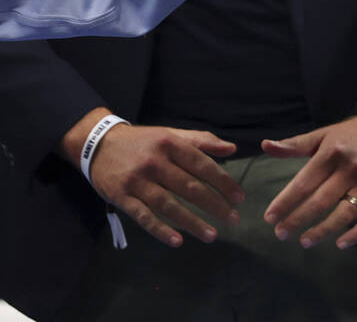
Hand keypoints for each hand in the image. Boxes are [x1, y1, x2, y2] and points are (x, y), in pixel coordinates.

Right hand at [85, 123, 243, 247]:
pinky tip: (178, 240)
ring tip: (212, 235)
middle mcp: (155, 162)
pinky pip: (143, 216)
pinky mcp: (121, 197)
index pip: (203, 165)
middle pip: (189, 187)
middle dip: (214, 205)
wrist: (98, 144)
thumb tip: (232, 148)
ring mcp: (137, 181)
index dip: (223, 182)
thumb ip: (202, 141)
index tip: (239, 198)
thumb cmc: (143, 142)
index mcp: (171, 144)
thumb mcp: (171, 134)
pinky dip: (160, 230)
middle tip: (233, 219)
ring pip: (169, 205)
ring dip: (192, 222)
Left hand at [261, 116, 356, 249]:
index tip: (270, 218)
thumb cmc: (350, 135)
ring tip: (304, 241)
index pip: (304, 183)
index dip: (285, 202)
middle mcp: (351, 169)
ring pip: (344, 213)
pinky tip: (341, 244)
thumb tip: (265, 145)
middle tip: (280, 234)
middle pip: (321, 201)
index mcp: (331, 154)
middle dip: (297, 220)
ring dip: (323, 231)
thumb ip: (294, 144)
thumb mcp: (322, 135)